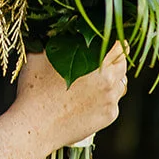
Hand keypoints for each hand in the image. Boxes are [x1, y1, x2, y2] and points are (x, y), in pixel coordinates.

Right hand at [13, 44, 127, 149]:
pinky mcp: (109, 116)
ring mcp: (111, 100)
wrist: (35, 126)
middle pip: (123, 64)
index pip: (119, 46)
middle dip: (115, 60)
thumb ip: (54, 43)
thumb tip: (58, 33)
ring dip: (113, 80)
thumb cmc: (34, 90)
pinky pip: (113, 102)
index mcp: (95, 62)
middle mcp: (109, 80)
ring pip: (121, 84)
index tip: (109, 41)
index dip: (115, 42)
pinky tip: (87, 100)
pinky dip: (105, 99)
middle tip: (101, 60)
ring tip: (93, 81)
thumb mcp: (39, 57)